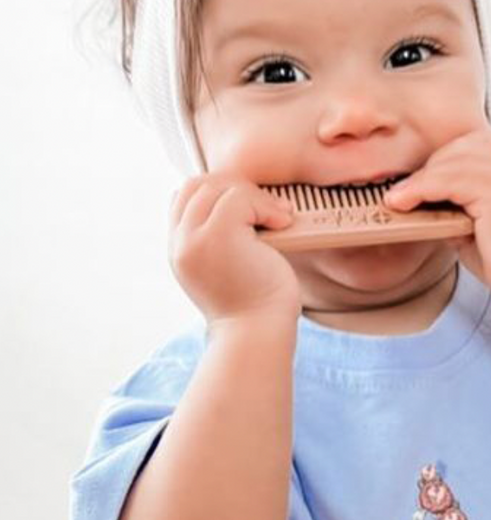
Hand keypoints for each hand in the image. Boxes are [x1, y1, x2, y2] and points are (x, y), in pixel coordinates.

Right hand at [169, 174, 299, 328]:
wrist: (257, 335)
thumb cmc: (255, 305)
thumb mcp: (230, 268)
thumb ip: (222, 239)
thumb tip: (247, 207)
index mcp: (180, 250)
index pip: (184, 198)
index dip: (218, 193)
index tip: (251, 210)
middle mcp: (179, 243)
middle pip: (197, 185)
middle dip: (236, 188)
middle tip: (268, 209)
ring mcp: (194, 239)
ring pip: (217, 186)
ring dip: (254, 196)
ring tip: (278, 218)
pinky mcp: (217, 237)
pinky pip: (239, 198)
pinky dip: (266, 205)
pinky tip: (282, 223)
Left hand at [383, 123, 490, 306]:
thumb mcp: (473, 229)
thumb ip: (454, 210)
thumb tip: (420, 203)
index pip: (472, 146)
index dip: (443, 161)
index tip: (420, 184)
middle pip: (459, 148)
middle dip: (428, 169)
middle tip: (401, 194)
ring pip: (449, 162)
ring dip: (417, 181)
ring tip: (394, 200)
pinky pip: (446, 180)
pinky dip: (419, 190)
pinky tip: (402, 203)